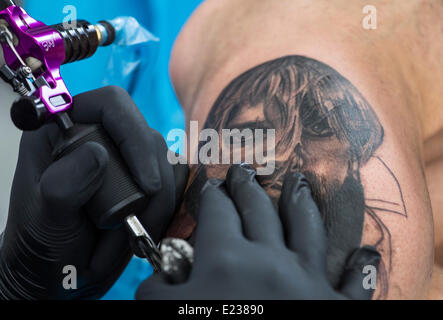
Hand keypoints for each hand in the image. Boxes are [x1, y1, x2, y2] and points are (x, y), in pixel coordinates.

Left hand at [0, 86, 188, 299]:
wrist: (59, 275)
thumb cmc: (41, 245)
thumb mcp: (43, 219)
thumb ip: (62, 186)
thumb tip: (97, 153)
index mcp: (64, 131)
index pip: (111, 106)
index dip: (134, 135)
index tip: (148, 184)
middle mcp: (99, 138)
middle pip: (146, 137)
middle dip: (151, 186)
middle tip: (135, 225)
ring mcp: (125, 160)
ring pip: (167, 162)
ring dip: (160, 204)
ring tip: (132, 236)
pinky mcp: (144, 182)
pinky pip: (174, 183)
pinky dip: (168, 209)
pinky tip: (146, 231)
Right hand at [136, 164, 379, 299]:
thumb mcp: (167, 315)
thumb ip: (155, 289)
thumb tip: (161, 274)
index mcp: (227, 259)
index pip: (216, 213)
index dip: (211, 195)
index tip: (210, 185)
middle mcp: (270, 259)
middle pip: (258, 210)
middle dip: (247, 187)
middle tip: (243, 171)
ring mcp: (308, 280)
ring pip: (307, 228)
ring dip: (302, 202)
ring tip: (300, 182)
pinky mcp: (336, 306)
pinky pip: (354, 284)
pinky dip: (360, 269)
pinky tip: (365, 253)